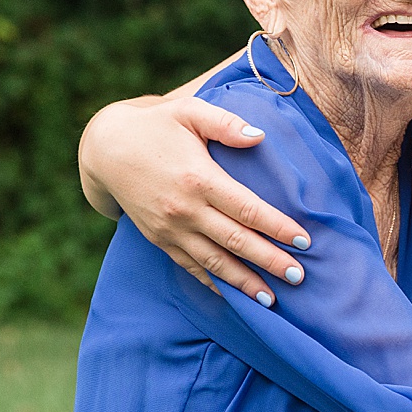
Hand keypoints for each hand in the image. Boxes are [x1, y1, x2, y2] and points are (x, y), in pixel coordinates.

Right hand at [78, 94, 310, 301]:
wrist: (106, 149)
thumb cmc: (156, 126)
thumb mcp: (189, 111)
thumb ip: (225, 122)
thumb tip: (259, 136)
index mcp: (199, 178)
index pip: (247, 209)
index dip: (277, 227)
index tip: (305, 241)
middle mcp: (185, 209)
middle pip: (235, 241)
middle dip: (269, 261)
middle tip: (299, 276)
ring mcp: (171, 229)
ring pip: (214, 262)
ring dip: (244, 283)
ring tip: (272, 300)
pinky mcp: (160, 240)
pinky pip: (191, 267)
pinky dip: (214, 284)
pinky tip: (235, 297)